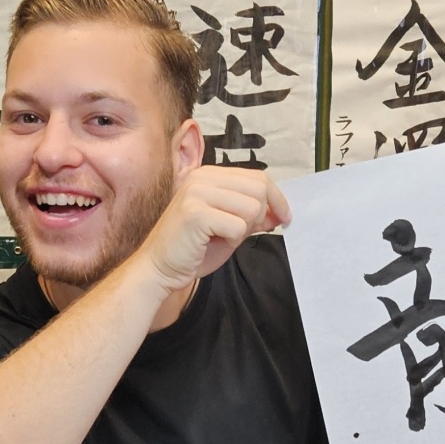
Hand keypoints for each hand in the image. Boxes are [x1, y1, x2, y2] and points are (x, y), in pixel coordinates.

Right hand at [138, 166, 290, 293]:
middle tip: (243, 233)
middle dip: (262, 215)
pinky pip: (238, 227)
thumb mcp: (228, 225)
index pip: (258, 177)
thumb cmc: (193, 248)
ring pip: (252, 208)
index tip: (284, 217)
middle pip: (259, 189)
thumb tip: (280, 211)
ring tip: (223, 236)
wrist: (159, 268)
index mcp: (210, 175)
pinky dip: (233, 240)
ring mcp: (197, 193)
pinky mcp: (195, 214)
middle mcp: (203, 178)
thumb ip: (251, 214)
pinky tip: (213, 242)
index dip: (277, 198)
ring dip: (244, 229)